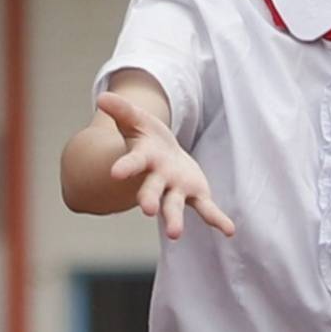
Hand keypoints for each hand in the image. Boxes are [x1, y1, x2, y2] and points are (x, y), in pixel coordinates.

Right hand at [118, 116, 237, 241]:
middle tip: (147, 210)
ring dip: (173, 220)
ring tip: (174, 235)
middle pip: (151, 190)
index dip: (125, 167)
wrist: (162, 157)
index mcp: (143, 158)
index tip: (115, 173)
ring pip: (173, 205)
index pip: (132, 163)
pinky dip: (216, 219)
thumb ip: (121, 110)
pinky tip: (229, 230)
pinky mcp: (195, 194)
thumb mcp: (136, 119)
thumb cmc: (146, 137)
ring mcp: (176, 189)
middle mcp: (157, 179)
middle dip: (148, 199)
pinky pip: (206, 209)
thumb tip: (102, 96)